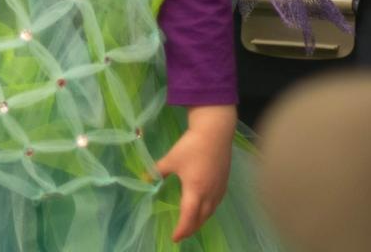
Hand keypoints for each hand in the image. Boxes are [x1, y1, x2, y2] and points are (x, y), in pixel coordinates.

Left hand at [155, 104, 234, 243]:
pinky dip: (208, 211)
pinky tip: (204, 208)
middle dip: (191, 228)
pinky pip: (216, 203)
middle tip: (181, 234)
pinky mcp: (224, 182)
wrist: (215, 132)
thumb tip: (145, 178)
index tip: (174, 238)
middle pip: (201, 218)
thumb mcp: (171, 159)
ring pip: (210, 212)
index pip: (189, 217)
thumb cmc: (192, 145)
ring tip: (191, 224)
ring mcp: (219, 188)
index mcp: (196, 190)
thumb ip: (157, 170)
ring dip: (200, 220)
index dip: (181, 229)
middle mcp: (210, 193)